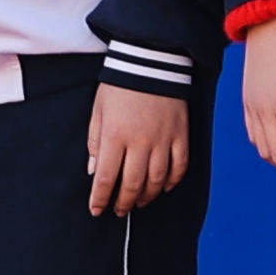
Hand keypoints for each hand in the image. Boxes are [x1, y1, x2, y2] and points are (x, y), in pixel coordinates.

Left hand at [85, 86, 190, 218]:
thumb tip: (94, 171)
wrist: (151, 63)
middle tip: (118, 211)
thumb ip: (95, 144)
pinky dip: (173, 180)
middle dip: (123, 202)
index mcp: (115, 137)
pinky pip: (180, 165)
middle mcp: (140, 142)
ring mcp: (163, 139)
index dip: (100, 199)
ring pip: (157, 179)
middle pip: (132, 184)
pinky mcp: (181, 134)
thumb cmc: (119, 87)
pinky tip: (165, 187)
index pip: (106, 178)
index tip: (96, 209)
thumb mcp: (98, 113)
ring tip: (139, 202)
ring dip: (147, 195)